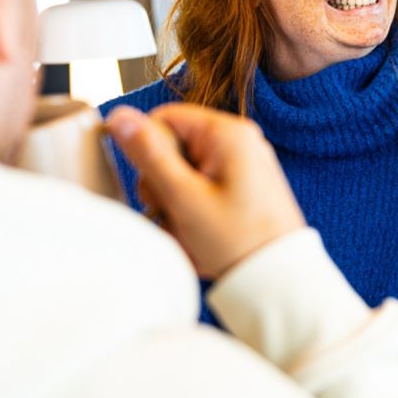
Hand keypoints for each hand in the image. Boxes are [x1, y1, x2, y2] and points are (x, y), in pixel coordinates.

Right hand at [105, 104, 305, 279]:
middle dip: (163, 184)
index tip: (155, 187)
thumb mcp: (183, 197)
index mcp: (226, 133)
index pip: (164, 119)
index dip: (148, 151)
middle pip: (174, 148)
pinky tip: (199, 237)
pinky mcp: (242, 188)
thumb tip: (119, 117)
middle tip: (172, 214)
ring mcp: (242, 165)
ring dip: (176, 204)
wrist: (278, 281)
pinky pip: (201, 190)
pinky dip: (193, 213)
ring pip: (184, 173)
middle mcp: (238, 142)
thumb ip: (149, 155)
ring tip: (189, 232)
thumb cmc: (236, 240)